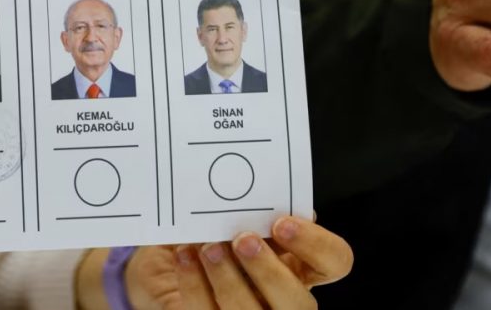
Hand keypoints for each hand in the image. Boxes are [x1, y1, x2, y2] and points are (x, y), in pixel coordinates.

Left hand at [123, 217, 351, 309]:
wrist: (156, 265)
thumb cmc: (197, 235)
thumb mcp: (220, 216)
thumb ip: (242, 207)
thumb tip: (250, 192)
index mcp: (296, 265)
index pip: (334, 261)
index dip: (315, 244)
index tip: (282, 222)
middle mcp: (282, 299)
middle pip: (301, 304)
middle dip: (270, 272)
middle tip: (241, 240)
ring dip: (230, 280)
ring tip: (208, 249)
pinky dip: (195, 285)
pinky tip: (185, 258)